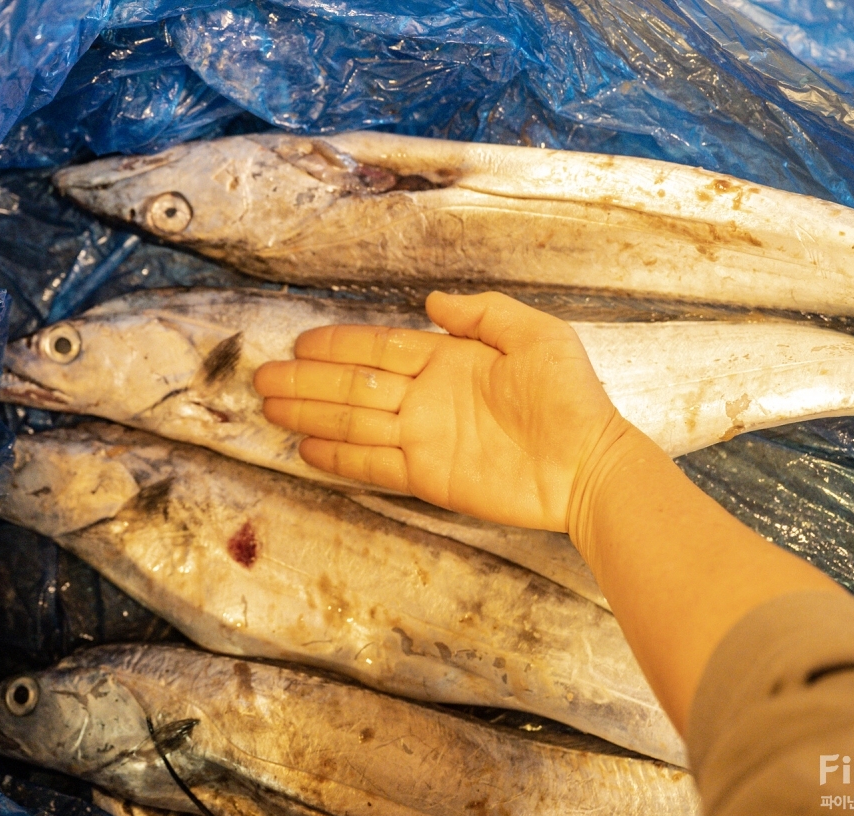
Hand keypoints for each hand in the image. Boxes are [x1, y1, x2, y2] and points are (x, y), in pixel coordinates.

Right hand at [253, 291, 626, 530]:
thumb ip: (483, 314)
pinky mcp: (429, 476)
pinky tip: (307, 447)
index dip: (339, 344)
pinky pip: (374, 464)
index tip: (301, 342)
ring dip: (312, 414)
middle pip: (355, 384)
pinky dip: (339, 457)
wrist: (588, 465)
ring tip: (272, 408)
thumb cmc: (571, 398)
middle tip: (264, 378)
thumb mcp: (537, 336)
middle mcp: (428, 397)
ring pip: (355, 421)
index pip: (380, 347)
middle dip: (309, 380)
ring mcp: (424, 437)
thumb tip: (433, 301)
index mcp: (449, 360)